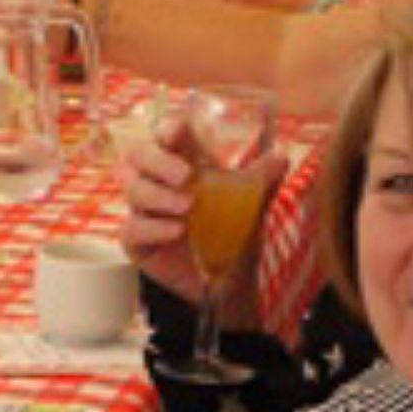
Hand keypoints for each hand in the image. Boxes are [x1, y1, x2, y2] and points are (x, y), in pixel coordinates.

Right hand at [118, 114, 280, 322]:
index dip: (166, 128)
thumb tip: (282, 156)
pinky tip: (176, 231)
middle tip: (185, 176)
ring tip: (188, 207)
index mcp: (184, 164)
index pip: (165, 135)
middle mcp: (158, 183)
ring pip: (131, 189)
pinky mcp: (137, 242)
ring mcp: (144, 211)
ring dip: (158, 194)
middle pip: (137, 155)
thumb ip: (263, 180)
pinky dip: (153, 227)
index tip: (177, 133)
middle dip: (158, 161)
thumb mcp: (252, 205)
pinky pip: (131, 228)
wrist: (228, 283)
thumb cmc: (234, 234)